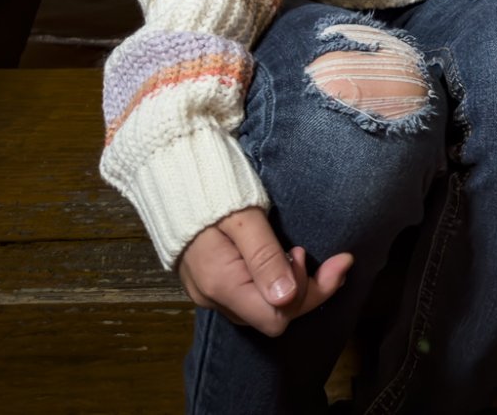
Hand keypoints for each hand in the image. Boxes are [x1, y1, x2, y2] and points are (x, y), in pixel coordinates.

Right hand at [177, 207, 353, 335]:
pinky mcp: (212, 285)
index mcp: (221, 284)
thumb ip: (264, 257)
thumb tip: (287, 298)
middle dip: (307, 290)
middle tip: (321, 254)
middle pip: (273, 316)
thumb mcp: (244, 218)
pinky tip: (284, 261)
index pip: (276, 318)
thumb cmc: (213, 192)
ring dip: (293, 288)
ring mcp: (211, 295)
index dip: (306, 294)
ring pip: (263, 310)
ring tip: (300, 253)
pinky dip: (274, 285)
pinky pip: (251, 299)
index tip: (310, 254)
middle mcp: (214, 298)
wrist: (175, 178)